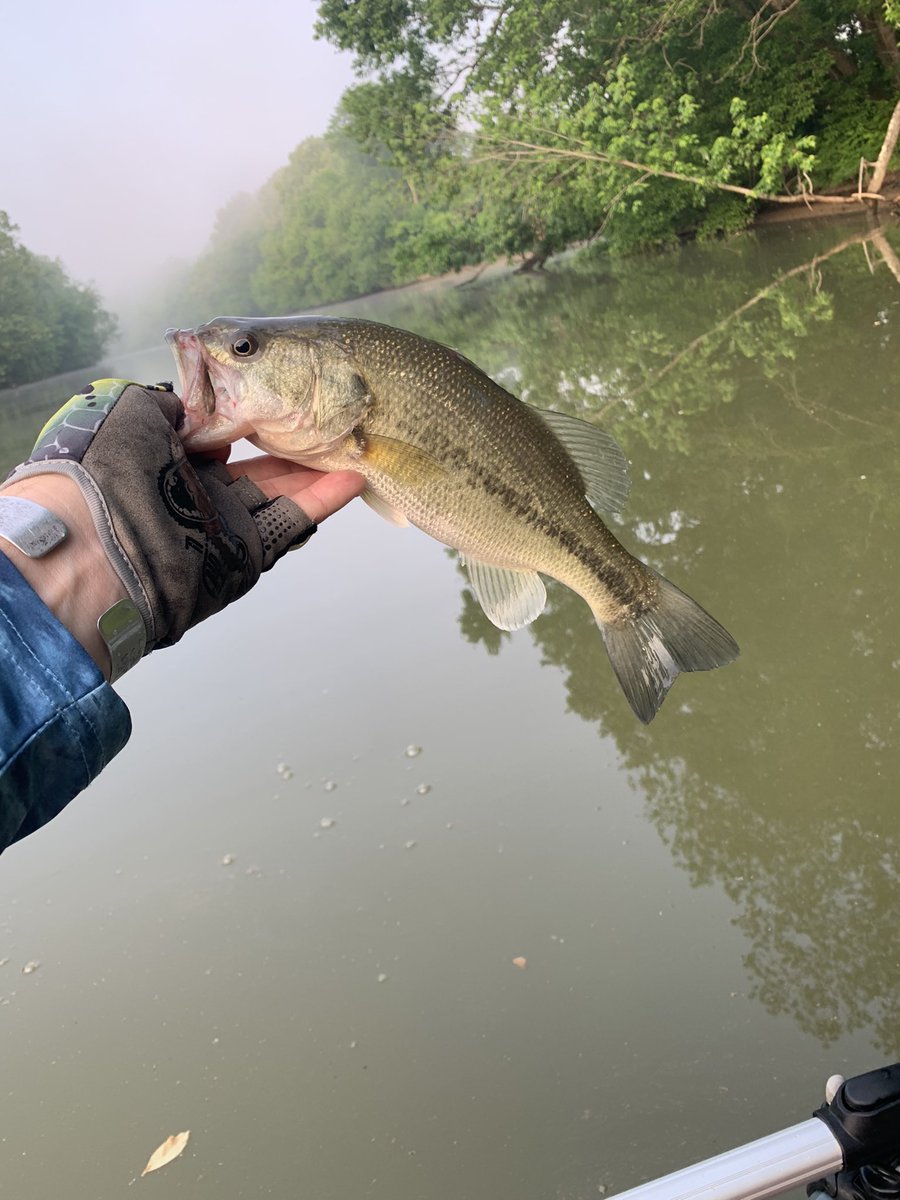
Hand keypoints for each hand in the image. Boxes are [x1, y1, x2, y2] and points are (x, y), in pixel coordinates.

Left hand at [0, 381, 363, 679]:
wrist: (99, 546)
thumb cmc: (106, 470)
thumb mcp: (131, 412)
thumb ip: (169, 403)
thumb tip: (194, 403)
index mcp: (166, 461)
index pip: (219, 438)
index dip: (251, 419)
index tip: (280, 396)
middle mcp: (196, 494)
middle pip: (257, 467)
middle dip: (293, 445)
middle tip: (330, 420)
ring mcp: (225, 525)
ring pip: (282, 492)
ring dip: (318, 470)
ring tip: (355, 444)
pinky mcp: (248, 554)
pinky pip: (291, 520)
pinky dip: (323, 500)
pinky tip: (353, 477)